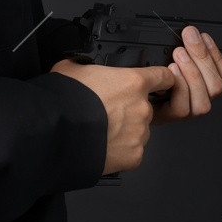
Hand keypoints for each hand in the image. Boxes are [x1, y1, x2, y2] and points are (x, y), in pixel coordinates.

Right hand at [50, 59, 174, 175]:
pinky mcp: (134, 156)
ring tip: (100, 129)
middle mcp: (142, 108)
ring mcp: (140, 134)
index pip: (164, 77)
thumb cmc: (65, 101)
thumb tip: (81, 64)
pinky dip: (120, 149)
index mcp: (133, 83)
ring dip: (125, 129)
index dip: (162, 79)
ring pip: (138, 130)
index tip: (161, 83)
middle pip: (145, 106)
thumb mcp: (72, 68)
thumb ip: (87, 65)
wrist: (58, 134)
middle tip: (108, 110)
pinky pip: (131, 151)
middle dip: (130, 108)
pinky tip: (102, 144)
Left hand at [151, 25, 221, 124]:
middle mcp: (199, 101)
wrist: (130, 96)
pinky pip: (181, 107)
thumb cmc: (152, 76)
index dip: (219, 57)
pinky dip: (179, 87)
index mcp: (206, 87)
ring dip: (192, 72)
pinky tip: (171, 71)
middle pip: (217, 87)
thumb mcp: (173, 59)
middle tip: (189, 38)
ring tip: (179, 53)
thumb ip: (187, 50)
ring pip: (203, 99)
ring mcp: (185, 111)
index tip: (204, 37)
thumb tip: (191, 33)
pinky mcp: (167, 117)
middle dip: (203, 57)